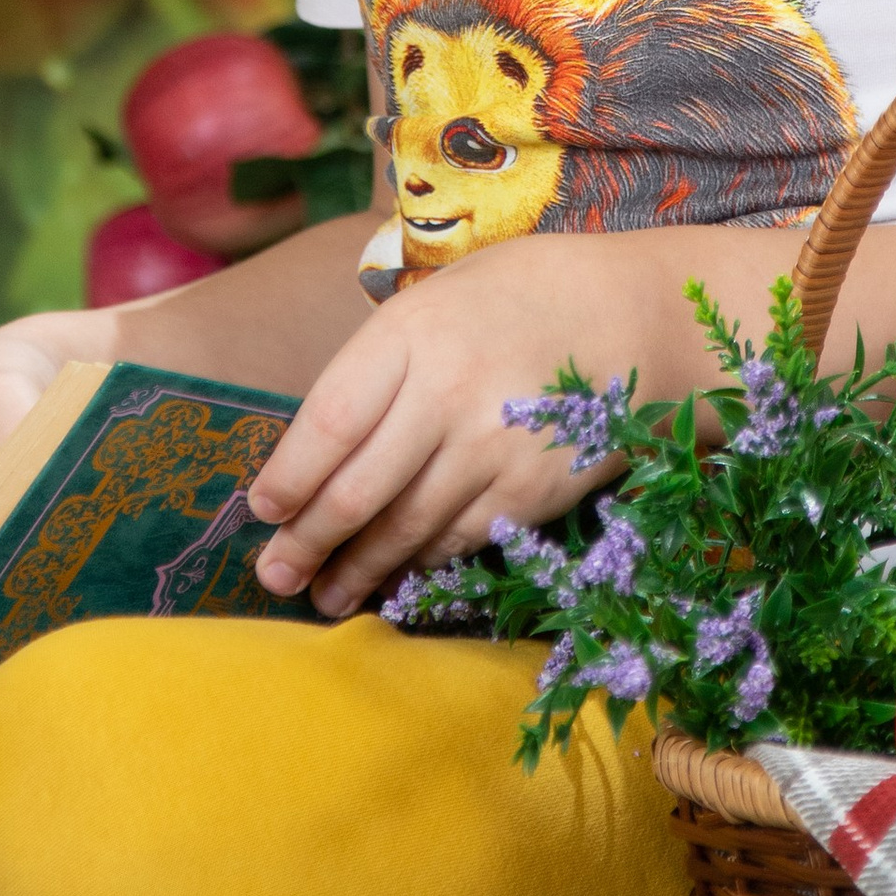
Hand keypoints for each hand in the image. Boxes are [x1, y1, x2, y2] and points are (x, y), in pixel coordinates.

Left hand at [245, 231, 674, 616]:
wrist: (634, 314)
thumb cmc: (518, 300)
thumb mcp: (439, 299)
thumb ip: (382, 364)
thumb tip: (315, 449)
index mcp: (412, 332)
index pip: (328, 422)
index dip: (288, 478)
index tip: (261, 510)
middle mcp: (447, 391)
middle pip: (356, 489)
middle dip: (307, 543)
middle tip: (275, 576)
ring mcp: (493, 446)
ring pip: (404, 528)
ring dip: (357, 571)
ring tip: (325, 596)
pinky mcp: (533, 490)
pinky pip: (459, 540)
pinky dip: (420, 564)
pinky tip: (396, 577)